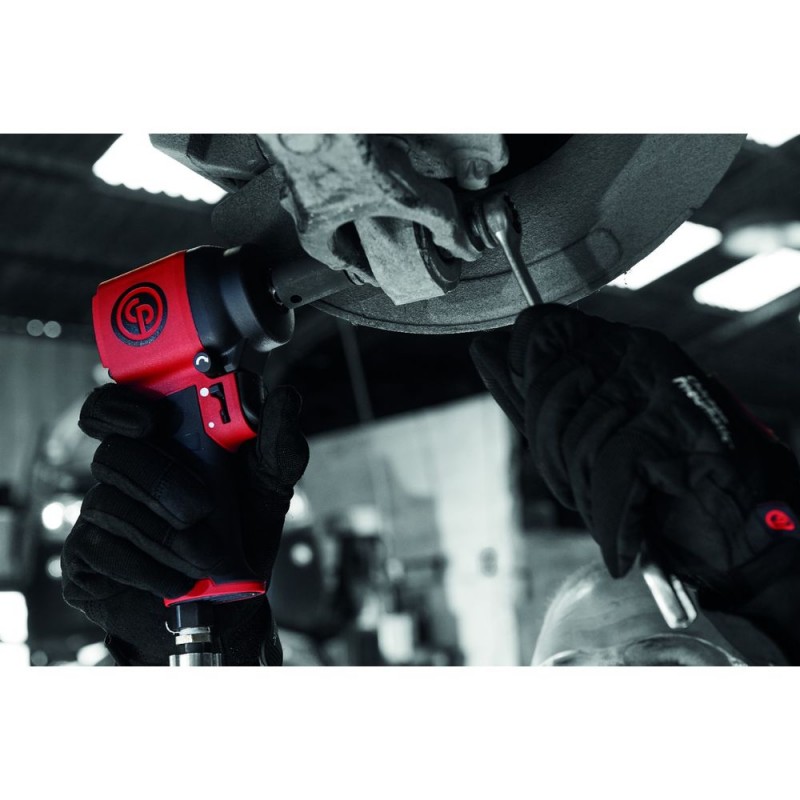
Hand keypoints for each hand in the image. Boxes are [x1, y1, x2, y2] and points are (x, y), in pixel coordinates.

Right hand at [61, 383, 308, 665]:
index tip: (151, 421)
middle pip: (113, 453)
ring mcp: (101, 514)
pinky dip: (148, 568)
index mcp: (161, 442)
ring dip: (165, 535)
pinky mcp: (86, 558)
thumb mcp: (271, 488)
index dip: (120, 405)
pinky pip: (99, 549)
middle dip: (160, 481)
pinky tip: (180, 582)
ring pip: (108, 503)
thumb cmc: (243, 533)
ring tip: (207, 559)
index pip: (114, 405)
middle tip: (201, 508)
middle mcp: (124, 472)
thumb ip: (277, 444)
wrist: (231, 608)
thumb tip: (285, 398)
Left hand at [470, 305, 799, 617]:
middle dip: (554, 458)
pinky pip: (611, 466)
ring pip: (577, 435)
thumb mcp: (581, 435)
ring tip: (617, 509)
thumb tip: (484, 346)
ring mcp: (663, 384)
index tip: (547, 426)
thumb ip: (533, 394)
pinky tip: (625, 540)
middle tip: (584, 488)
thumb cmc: (655, 484)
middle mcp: (639, 351)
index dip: (525, 378)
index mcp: (613, 346)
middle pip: (547, 390)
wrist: (741, 536)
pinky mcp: (680, 424)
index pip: (540, 328)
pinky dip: (612, 518)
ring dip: (587, 495)